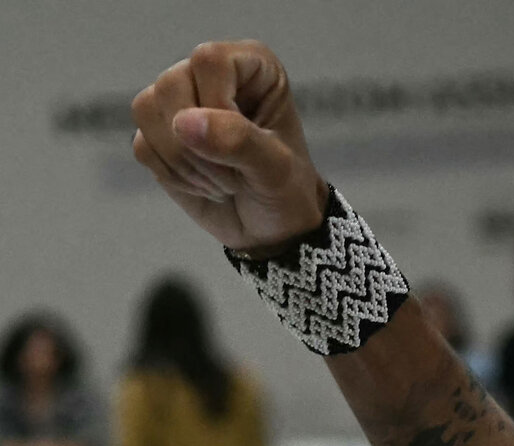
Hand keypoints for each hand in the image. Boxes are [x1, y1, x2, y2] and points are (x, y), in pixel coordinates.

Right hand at [131, 41, 325, 251]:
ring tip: (221, 183)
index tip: (244, 147)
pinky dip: (173, 176)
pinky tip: (203, 186)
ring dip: (184, 163)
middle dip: (200, 147)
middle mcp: (209, 74)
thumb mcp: (277, 169)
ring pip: (146, 111)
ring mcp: (179, 101)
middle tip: (235, 177)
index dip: (218, 106)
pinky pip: (142, 146)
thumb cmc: (287, 193)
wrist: (274, 231)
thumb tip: (183, 123)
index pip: (209, 61)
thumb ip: (239, 140)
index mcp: (249, 66)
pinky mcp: (158, 134)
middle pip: (170, 86)